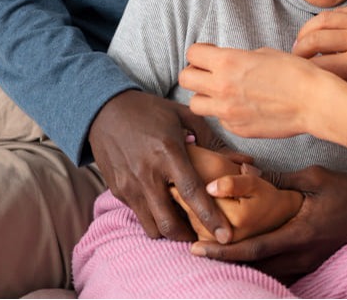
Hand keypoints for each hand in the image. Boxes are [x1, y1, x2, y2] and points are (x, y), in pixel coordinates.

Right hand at [87, 89, 232, 242]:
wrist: (105, 110)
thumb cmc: (151, 111)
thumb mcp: (184, 115)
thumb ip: (212, 139)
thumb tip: (242, 161)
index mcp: (168, 153)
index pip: (192, 193)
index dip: (211, 217)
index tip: (226, 235)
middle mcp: (146, 174)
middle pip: (169, 222)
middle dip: (189, 236)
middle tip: (204, 235)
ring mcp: (129, 185)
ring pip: (152, 227)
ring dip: (170, 230)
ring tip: (185, 223)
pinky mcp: (117, 191)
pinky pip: (139, 215)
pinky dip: (154, 218)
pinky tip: (165, 208)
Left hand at [181, 44, 331, 138]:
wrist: (313, 102)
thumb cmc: (295, 73)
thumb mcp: (264, 53)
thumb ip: (238, 58)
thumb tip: (229, 63)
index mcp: (228, 62)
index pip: (192, 54)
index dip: (200, 52)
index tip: (210, 54)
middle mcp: (221, 86)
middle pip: (185, 78)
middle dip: (195, 73)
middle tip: (209, 73)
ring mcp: (227, 111)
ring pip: (195, 104)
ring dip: (204, 96)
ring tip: (221, 93)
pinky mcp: (237, 129)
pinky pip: (219, 120)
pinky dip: (225, 113)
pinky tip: (243, 107)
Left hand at [188, 165, 346, 283]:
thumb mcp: (315, 178)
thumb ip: (281, 181)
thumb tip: (248, 175)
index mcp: (301, 233)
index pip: (255, 248)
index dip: (224, 250)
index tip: (198, 247)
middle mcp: (302, 254)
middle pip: (254, 266)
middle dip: (223, 261)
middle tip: (193, 250)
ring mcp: (308, 262)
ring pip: (266, 271)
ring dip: (239, 263)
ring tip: (212, 252)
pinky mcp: (312, 262)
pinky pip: (279, 268)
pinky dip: (258, 263)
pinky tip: (243, 253)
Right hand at [293, 4, 346, 94]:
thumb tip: (323, 80)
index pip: (319, 65)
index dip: (305, 72)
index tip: (299, 77)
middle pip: (314, 39)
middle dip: (298, 50)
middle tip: (294, 59)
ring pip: (323, 20)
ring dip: (307, 31)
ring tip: (303, 42)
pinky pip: (340, 12)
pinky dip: (325, 21)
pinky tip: (321, 30)